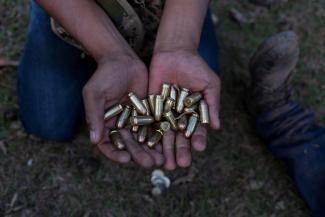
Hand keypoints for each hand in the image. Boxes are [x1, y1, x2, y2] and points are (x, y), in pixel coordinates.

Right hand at [83, 54, 162, 167]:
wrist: (122, 60)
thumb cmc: (104, 76)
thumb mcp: (95, 95)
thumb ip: (95, 116)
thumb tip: (94, 140)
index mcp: (104, 124)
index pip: (108, 145)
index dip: (115, 154)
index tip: (126, 158)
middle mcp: (119, 125)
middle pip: (129, 145)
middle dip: (139, 155)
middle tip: (150, 163)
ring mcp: (135, 120)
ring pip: (143, 139)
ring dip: (151, 150)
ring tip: (161, 159)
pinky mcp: (148, 113)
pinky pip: (154, 127)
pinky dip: (160, 136)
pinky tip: (168, 144)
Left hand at [149, 49, 220, 169]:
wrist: (175, 52)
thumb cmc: (196, 67)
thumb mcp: (209, 84)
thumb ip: (212, 104)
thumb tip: (217, 127)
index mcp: (194, 113)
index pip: (196, 130)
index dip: (198, 139)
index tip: (199, 148)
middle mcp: (179, 116)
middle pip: (179, 136)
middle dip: (181, 150)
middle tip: (181, 163)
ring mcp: (164, 113)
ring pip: (164, 133)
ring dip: (165, 148)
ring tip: (166, 163)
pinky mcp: (151, 107)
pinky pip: (150, 122)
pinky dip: (149, 134)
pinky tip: (149, 146)